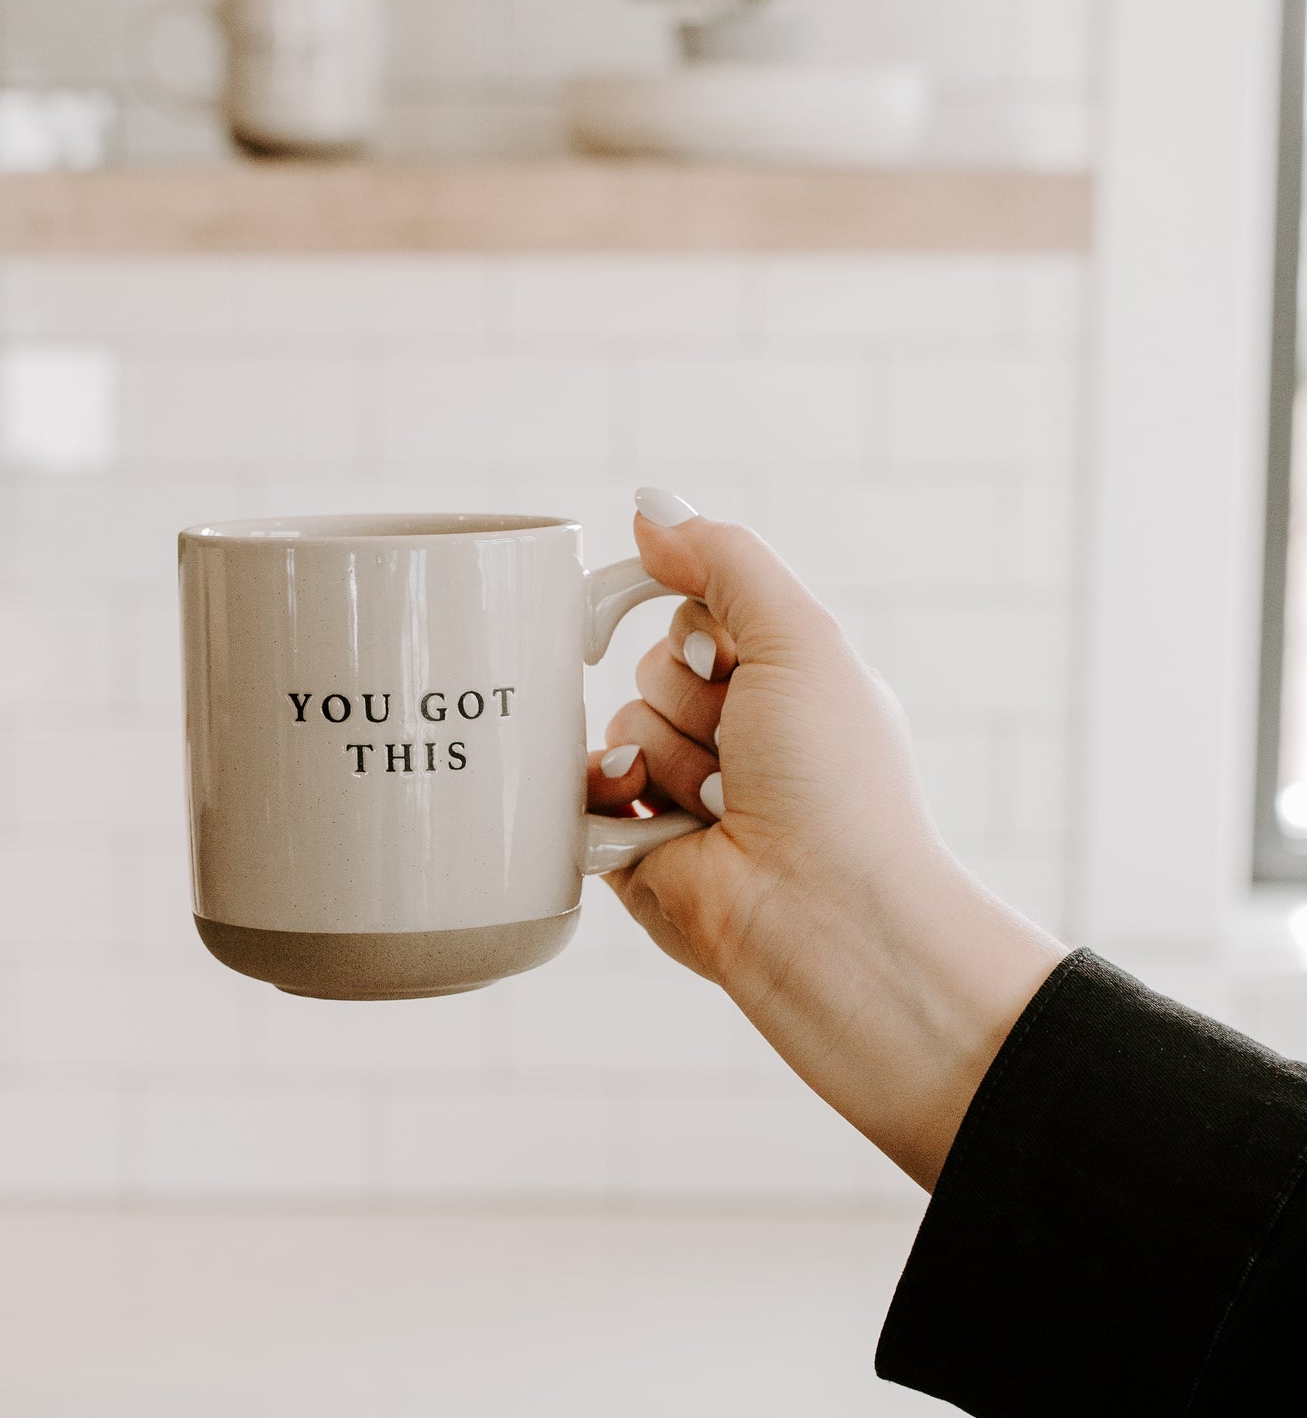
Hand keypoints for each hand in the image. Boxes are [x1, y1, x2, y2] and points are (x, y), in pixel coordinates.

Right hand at [586, 488, 1065, 1189]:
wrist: (818, 912)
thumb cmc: (835, 784)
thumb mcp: (800, 638)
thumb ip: (724, 560)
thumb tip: (648, 505)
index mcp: (785, 683)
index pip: (702, 612)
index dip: (707, 632)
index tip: (728, 660)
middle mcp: (734, 733)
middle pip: (654, 662)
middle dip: (692, 700)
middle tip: (741, 750)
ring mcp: (680, 787)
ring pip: (618, 719)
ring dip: (668, 756)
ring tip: (720, 804)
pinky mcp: (632, 840)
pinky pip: (583, 781)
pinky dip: (616, 794)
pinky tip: (660, 818)